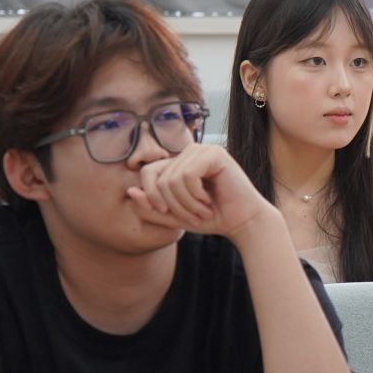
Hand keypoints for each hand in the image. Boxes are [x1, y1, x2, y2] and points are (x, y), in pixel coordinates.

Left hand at [127, 142, 275, 241]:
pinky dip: (195, 196)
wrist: (243, 222)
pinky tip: (209, 203)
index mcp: (178, 162)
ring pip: (172, 178)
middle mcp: (189, 152)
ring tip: (202, 212)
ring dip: (186, 204)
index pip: (148, 172)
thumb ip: (151, 208)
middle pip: (159, 178)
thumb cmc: (211, 218)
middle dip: (173, 205)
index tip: (168, 214)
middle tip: (193, 218)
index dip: (151, 196)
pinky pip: (188, 175)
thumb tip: (130, 192)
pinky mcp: (215, 153)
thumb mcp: (174, 217)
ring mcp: (202, 150)